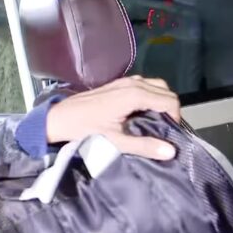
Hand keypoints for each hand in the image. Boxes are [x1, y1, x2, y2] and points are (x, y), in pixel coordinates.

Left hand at [46, 76, 179, 159]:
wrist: (58, 118)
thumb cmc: (84, 129)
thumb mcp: (115, 141)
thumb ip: (144, 145)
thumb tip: (170, 151)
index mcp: (133, 94)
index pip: (169, 100)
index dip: (175, 117)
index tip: (170, 133)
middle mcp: (131, 83)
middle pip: (165, 90)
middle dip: (170, 108)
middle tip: (165, 128)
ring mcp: (123, 81)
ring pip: (155, 85)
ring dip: (160, 101)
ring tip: (155, 122)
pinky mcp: (116, 83)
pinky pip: (143, 85)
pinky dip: (149, 96)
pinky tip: (141, 113)